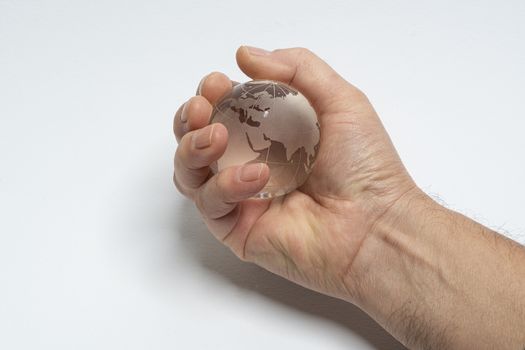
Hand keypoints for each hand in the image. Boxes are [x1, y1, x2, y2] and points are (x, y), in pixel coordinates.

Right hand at [173, 46, 416, 300]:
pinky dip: (224, 185)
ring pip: (189, 172)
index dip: (212, 95)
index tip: (218, 85)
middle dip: (189, 119)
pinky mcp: (236, 229)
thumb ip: (295, 69)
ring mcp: (241, 198)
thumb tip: (244, 54)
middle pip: (196, 139)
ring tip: (216, 138)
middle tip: (202, 109)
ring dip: (192, 148)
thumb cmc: (365, 166)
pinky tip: (255, 177)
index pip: (225, 111)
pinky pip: (210, 203)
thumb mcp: (340, 100)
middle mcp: (250, 164)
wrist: (375, 225)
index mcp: (271, 135)